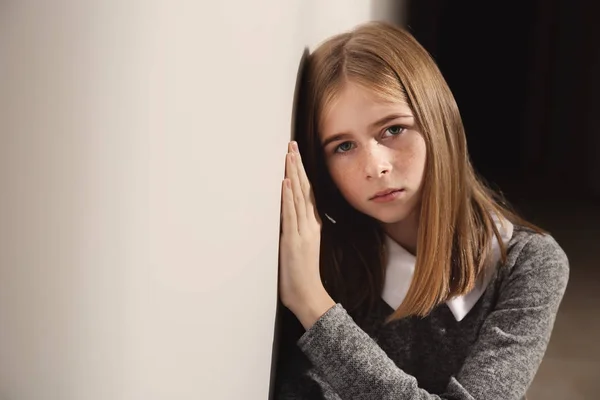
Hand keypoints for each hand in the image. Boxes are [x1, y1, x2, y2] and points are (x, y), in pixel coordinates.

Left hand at [279, 141, 334, 328]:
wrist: (309, 296)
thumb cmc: (303, 277)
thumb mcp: (302, 250)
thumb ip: (298, 233)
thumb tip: (289, 222)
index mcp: (312, 226)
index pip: (307, 193)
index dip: (301, 173)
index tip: (295, 156)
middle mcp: (310, 225)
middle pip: (304, 189)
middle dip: (297, 165)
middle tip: (291, 145)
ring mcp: (302, 231)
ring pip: (298, 196)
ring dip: (293, 173)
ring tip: (289, 154)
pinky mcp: (294, 239)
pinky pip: (291, 213)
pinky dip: (289, 196)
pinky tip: (286, 181)